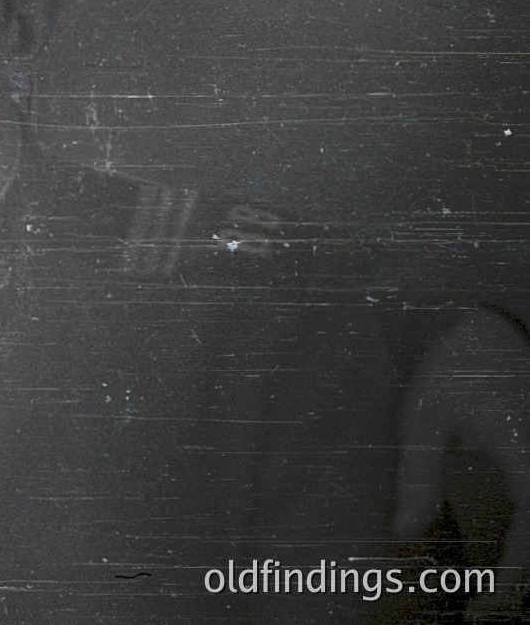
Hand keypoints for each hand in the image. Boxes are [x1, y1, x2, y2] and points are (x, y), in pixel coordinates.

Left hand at [394, 308, 529, 618]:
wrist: (487, 323)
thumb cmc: (452, 365)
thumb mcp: (423, 419)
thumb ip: (416, 476)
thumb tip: (402, 532)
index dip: (509, 585)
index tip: (481, 610)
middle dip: (527, 580)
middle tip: (488, 608)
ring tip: (500, 588)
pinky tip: (516, 551)